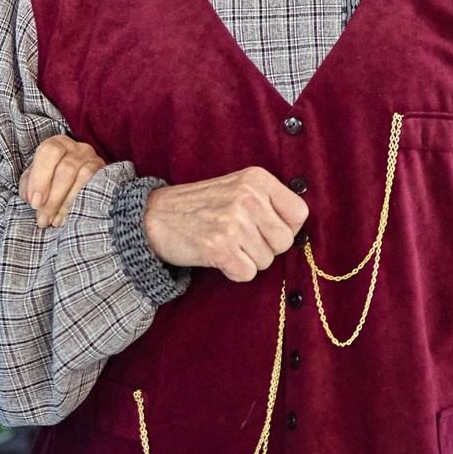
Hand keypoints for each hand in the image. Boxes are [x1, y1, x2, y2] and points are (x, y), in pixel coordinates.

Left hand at [20, 134, 106, 229]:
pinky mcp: (106, 174)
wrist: (76, 187)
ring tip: (54, 221)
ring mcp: (94, 160)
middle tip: (43, 218)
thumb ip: (29, 187)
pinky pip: (95, 187)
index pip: (49, 152)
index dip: (40, 177)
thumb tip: (33, 199)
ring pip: (82, 179)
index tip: (35, 202)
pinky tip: (70, 217)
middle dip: (52, 198)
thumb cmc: (50, 181)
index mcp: (58, 144)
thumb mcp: (35, 181)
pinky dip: (80, 204)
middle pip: (66, 169)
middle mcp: (78, 148)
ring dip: (66, 204)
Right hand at [142, 169, 308, 281]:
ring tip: (225, 244)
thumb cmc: (200, 206)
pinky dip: (234, 272)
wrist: (153, 217)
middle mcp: (248, 197)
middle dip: (266, 248)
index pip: (299, 213)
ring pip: (267, 261)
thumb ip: (267, 202)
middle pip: (285, 241)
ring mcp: (234, 223)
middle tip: (240, 239)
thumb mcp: (236, 187)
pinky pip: (248, 274)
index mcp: (256, 179)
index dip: (286, 228)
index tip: (266, 229)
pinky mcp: (220, 248)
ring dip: (248, 260)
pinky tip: (219, 258)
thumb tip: (297, 229)